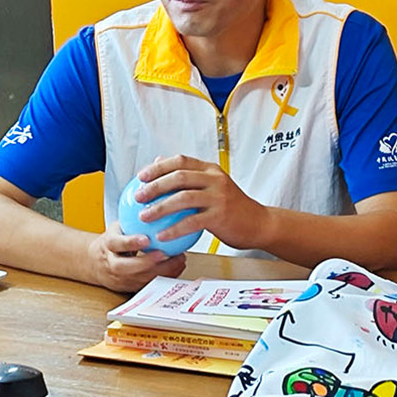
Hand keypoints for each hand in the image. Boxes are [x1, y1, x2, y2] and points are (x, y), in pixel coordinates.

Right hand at [88, 222, 186, 292]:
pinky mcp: (129, 288)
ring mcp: (120, 279)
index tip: (146, 239)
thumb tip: (157, 196)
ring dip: (161, 271)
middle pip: (126, 267)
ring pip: (140, 279)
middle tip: (166, 254)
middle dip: (147, 263)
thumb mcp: (118, 226)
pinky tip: (178, 267)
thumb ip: (133, 217)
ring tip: (179, 260)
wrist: (94, 263)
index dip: (130, 242)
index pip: (117, 244)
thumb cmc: (112, 241)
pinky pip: (148, 285)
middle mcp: (112, 264)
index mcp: (108, 245)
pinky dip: (164, 277)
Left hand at [134, 155, 272, 250]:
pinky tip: (161, 236)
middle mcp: (215, 179)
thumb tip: (159, 162)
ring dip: (160, 207)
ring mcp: (219, 196)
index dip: (158, 167)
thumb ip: (189, 177)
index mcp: (211, 169)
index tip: (140, 177)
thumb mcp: (212, 187)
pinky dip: (174, 229)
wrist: (259, 223)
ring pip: (183, 198)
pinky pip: (192, 222)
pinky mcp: (221, 215)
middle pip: (179, 177)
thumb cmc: (231, 208)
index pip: (180, 161)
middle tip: (138, 197)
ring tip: (143, 216)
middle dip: (154, 186)